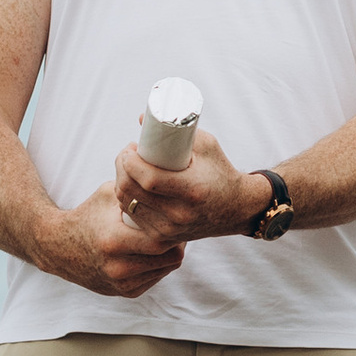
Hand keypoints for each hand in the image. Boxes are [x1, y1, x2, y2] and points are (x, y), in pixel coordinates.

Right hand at [42, 188, 190, 298]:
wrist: (58, 247)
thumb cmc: (87, 215)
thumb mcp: (108, 194)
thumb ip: (135, 188)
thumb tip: (165, 175)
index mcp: (113, 241)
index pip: (161, 240)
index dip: (175, 228)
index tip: (178, 216)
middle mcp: (117, 268)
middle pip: (169, 258)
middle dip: (178, 241)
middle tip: (178, 226)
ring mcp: (120, 283)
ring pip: (166, 270)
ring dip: (170, 253)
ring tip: (168, 236)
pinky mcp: (124, 292)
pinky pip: (155, 279)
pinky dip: (159, 265)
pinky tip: (155, 250)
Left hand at [111, 125, 264, 251]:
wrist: (235, 209)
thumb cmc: (220, 171)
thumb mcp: (206, 145)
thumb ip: (178, 130)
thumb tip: (141, 118)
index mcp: (193, 190)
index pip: (149, 179)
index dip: (130, 162)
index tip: (131, 147)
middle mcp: (180, 214)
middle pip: (132, 192)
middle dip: (121, 168)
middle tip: (127, 155)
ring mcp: (171, 229)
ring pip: (128, 204)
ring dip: (120, 183)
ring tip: (128, 169)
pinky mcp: (163, 238)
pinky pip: (133, 217)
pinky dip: (126, 200)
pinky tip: (130, 188)